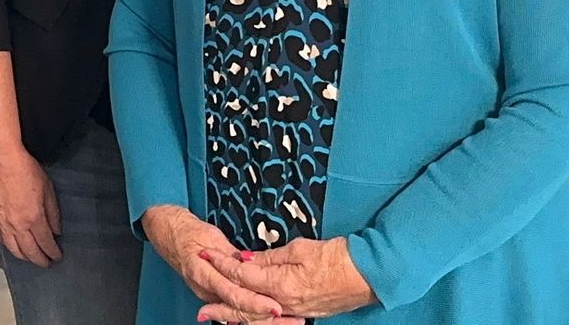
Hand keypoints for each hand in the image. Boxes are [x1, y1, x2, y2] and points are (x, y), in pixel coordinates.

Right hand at [0, 144, 61, 266]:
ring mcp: (1, 222)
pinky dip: (8, 246)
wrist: (0, 158)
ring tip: (30, 258)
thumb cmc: (24, 168)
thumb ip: (53, 212)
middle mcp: (16, 224)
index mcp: (33, 218)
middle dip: (39, 259)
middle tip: (46, 263)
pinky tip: (12, 246)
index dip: (52, 252)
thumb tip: (56, 229)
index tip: (57, 256)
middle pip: (29, 250)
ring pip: (12, 248)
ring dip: (23, 256)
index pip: (45, 242)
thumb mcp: (47, 188)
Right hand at [138, 206, 299, 324]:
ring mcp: (209, 295)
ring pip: (238, 313)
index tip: (275, 307)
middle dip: (265, 318)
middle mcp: (205, 289)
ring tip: (288, 321)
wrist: (170, 235)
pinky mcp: (214, 295)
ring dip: (263, 319)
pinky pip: (235, 309)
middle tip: (291, 320)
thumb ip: (232, 256)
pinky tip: (269, 319)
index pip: (233, 294)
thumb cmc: (188, 233)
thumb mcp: (212, 237)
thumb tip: (250, 264)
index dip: (255, 302)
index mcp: (203, 273)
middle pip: (238, 310)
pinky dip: (254, 315)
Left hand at [201, 237, 375, 320]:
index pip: (242, 275)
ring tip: (216, 316)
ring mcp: (296, 311)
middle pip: (245, 305)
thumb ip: (268, 258)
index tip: (206, 254)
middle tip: (200, 309)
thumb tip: (245, 261)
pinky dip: (257, 317)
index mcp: (280, 285)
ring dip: (236, 316)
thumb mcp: (299, 249)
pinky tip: (247, 317)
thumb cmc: (336, 258)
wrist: (368, 275)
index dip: (222, 264)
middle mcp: (285, 303)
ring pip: (258, 316)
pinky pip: (274, 318)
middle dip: (221, 305)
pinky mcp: (305, 312)